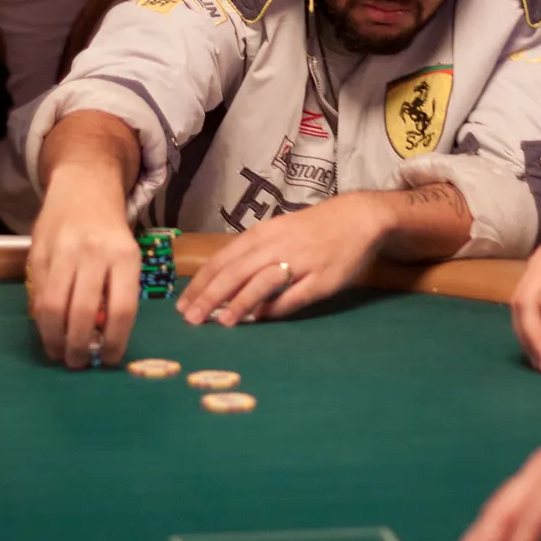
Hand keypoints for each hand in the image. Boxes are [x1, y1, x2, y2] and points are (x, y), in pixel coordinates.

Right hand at [27, 173, 141, 368]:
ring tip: (59, 353)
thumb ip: (117, 292)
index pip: (121, 310)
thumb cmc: (109, 231)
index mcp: (124, 256)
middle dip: (78, 347)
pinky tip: (48, 330)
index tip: (108, 360)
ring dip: (54, 339)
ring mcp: (62, 252)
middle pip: (82, 313)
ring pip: (53, 307)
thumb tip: (103, 339)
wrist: (82, 186)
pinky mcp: (37, 252)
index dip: (114, 342)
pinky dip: (41, 319)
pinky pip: (37, 295)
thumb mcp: (126, 255)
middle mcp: (93, 253)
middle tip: (77, 363)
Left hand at [178, 192, 388, 325]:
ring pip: (261, 283)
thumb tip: (225, 287)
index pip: (222, 260)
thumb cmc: (311, 229)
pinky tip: (260, 319)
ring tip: (220, 322)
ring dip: (239, 303)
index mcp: (261, 234)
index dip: (200, 283)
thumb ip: (252, 257)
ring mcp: (300, 262)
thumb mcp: (276, 234)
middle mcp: (276, 246)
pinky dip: (275, 308)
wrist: (357, 217)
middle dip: (210, 296)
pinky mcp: (322, 279)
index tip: (182, 304)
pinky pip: (294, 296)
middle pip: (235, 272)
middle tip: (190, 319)